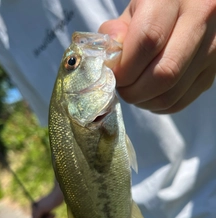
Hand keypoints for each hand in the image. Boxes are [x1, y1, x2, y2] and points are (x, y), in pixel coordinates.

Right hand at [30, 182, 63, 217]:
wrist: (59, 196)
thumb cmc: (50, 201)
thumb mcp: (42, 209)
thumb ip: (36, 216)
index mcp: (34, 207)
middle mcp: (37, 208)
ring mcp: (42, 208)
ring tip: (53, 215)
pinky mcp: (48, 209)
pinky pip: (47, 216)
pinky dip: (51, 216)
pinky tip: (54, 214)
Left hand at [99, 0, 215, 113]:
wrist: (193, 6)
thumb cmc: (157, 6)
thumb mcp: (134, 7)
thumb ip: (118, 32)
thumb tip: (113, 62)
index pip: (147, 41)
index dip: (124, 67)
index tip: (113, 74)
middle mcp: (201, 20)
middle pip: (164, 74)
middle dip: (133, 90)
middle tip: (121, 87)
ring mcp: (211, 50)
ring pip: (172, 94)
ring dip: (144, 101)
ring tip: (133, 91)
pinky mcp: (212, 73)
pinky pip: (180, 102)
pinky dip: (157, 106)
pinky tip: (149, 95)